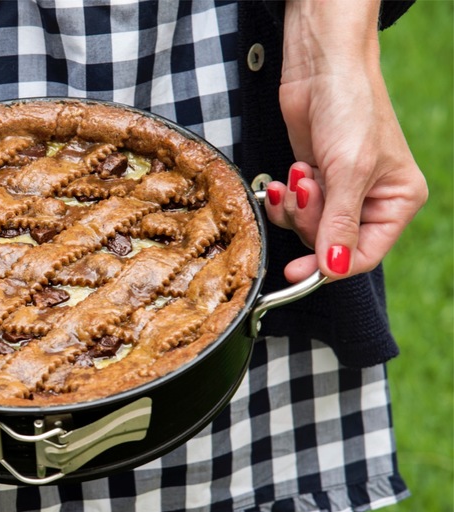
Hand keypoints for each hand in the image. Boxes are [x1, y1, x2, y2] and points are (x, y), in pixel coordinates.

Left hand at [265, 0, 427, 282]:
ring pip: (306, 229)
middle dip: (308, 219)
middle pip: (328, 243)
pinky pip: (291, 211)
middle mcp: (371, 202)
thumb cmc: (349, 109)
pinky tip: (286, 174)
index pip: (363, 255)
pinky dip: (283, 198)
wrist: (321, 69)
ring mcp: (340, 193)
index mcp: (397, 203)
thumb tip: (334, 269)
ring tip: (300, 171)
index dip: (329, 266)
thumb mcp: (348, 171)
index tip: (296, 272)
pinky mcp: (314, 182)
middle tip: (306, 187)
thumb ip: (339, 224)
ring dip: (294, 205)